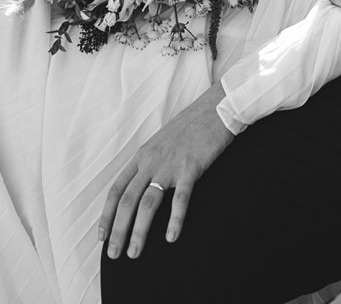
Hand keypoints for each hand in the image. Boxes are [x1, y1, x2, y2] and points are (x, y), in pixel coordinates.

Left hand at [99, 83, 233, 259]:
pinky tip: (170, 237)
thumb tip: (145, 181)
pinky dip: (174, 220)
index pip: (116, 190)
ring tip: (134, 252)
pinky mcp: (191, 168)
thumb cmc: (192, 125)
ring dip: (138, 232)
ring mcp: (170, 166)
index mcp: (142, 156)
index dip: (107, 216)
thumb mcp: (163, 140)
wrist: (216, 108)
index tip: (102, 237)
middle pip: (126, 202)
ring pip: (146, 205)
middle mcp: (151, 162)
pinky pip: (179, 199)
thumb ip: (152, 160)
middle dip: (118, 231)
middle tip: (114, 254)